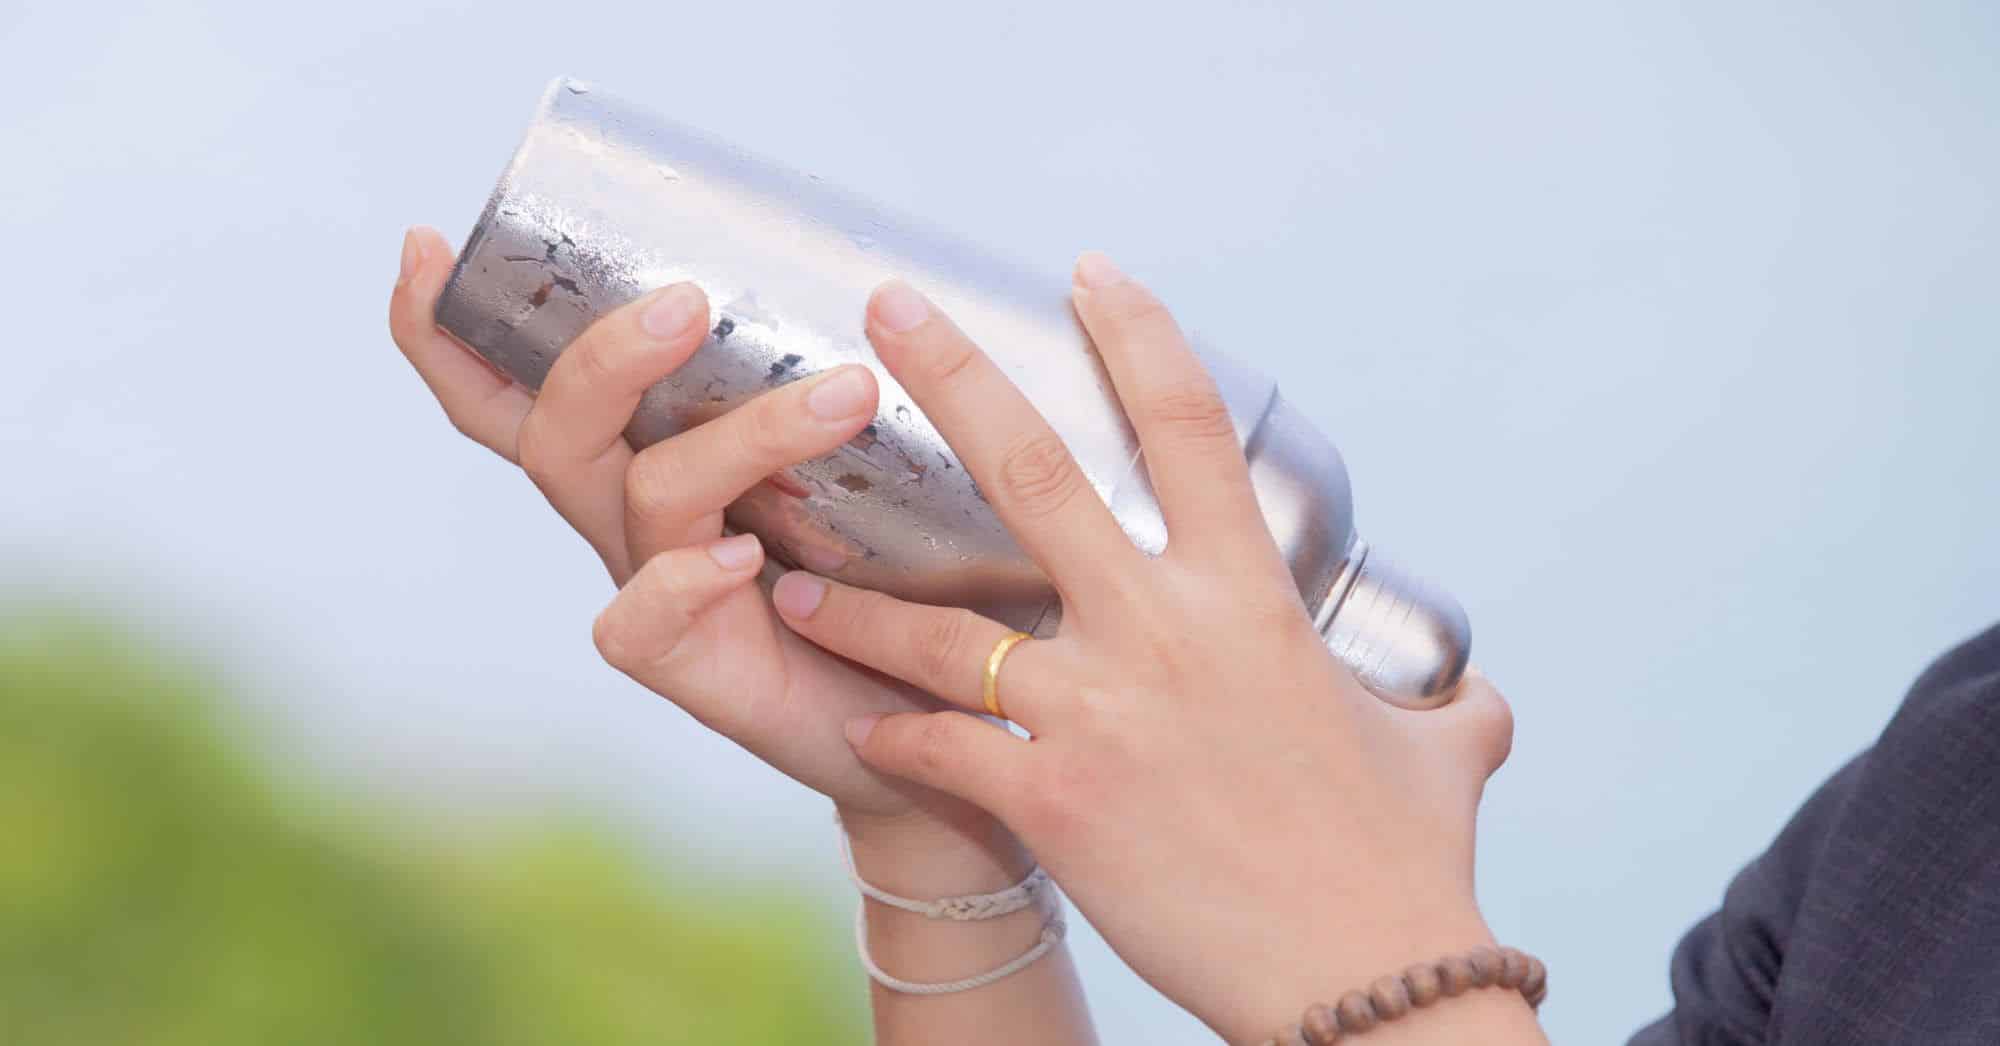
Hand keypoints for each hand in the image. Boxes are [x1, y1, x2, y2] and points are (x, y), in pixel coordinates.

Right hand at [385, 227, 1020, 860]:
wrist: (951, 708)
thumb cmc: (906, 561)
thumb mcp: (873, 451)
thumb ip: (851, 372)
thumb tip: (897, 274)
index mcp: (646, 449)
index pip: (522, 386)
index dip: (452, 328)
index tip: (424, 242)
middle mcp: (634, 517)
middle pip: (557, 431)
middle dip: (603, 359)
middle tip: (687, 303)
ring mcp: (660, 589)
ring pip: (643, 496)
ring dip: (740, 437)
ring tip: (848, 395)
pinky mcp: (694, 666)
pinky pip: (642, 622)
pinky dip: (684, 579)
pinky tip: (746, 555)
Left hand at [766, 253, 1527, 1042]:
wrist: (1366, 985)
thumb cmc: (1402, 865)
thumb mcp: (1442, 754)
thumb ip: (1450, 708)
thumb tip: (1480, 699)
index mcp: (1249, 599)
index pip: (1189, 426)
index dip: (1136, 336)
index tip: (1087, 275)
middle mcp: (1163, 632)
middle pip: (1031, 473)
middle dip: (950, 376)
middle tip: (887, 310)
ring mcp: (1100, 712)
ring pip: (941, 630)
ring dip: (858, 599)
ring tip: (786, 571)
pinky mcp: (1055, 801)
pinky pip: (941, 750)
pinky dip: (894, 736)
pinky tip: (862, 732)